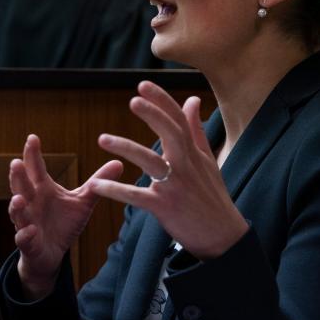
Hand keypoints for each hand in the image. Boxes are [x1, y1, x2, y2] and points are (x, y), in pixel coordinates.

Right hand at [9, 134, 123, 299]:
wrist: (52, 253)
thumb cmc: (64, 222)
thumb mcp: (83, 201)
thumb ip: (98, 183)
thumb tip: (120, 162)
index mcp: (42, 189)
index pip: (35, 168)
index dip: (33, 154)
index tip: (33, 137)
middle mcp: (31, 202)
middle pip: (21, 186)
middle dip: (18, 176)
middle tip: (16, 162)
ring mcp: (27, 222)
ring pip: (17, 212)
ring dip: (16, 205)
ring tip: (19, 198)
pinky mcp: (28, 243)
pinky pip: (24, 238)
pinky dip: (25, 234)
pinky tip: (31, 230)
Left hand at [91, 81, 248, 259]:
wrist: (222, 235)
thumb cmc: (212, 195)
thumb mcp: (208, 159)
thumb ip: (195, 129)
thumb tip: (192, 99)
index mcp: (192, 152)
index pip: (178, 119)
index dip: (161, 100)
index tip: (143, 84)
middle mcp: (185, 165)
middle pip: (169, 133)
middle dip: (152, 115)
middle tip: (133, 100)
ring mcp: (175, 185)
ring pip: (150, 161)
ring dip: (125, 148)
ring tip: (102, 139)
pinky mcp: (164, 207)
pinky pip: (136, 196)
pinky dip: (116, 190)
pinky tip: (97, 184)